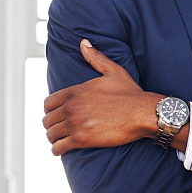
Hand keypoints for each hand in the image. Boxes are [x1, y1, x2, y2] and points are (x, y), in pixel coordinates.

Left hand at [43, 40, 162, 155]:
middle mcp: (72, 107)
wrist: (143, 113)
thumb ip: (95, 57)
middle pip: (47, 119)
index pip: (48, 103)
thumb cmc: (131, 93)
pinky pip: (58, 147)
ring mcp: (75, 123)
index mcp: (75, 91)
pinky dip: (57, 150)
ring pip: (50, 134)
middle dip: (52, 124)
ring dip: (54, 138)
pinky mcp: (81, 139)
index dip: (51, 110)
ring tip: (60, 140)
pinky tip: (61, 149)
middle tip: (60, 129)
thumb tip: (83, 43)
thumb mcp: (113, 71)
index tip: (57, 115)